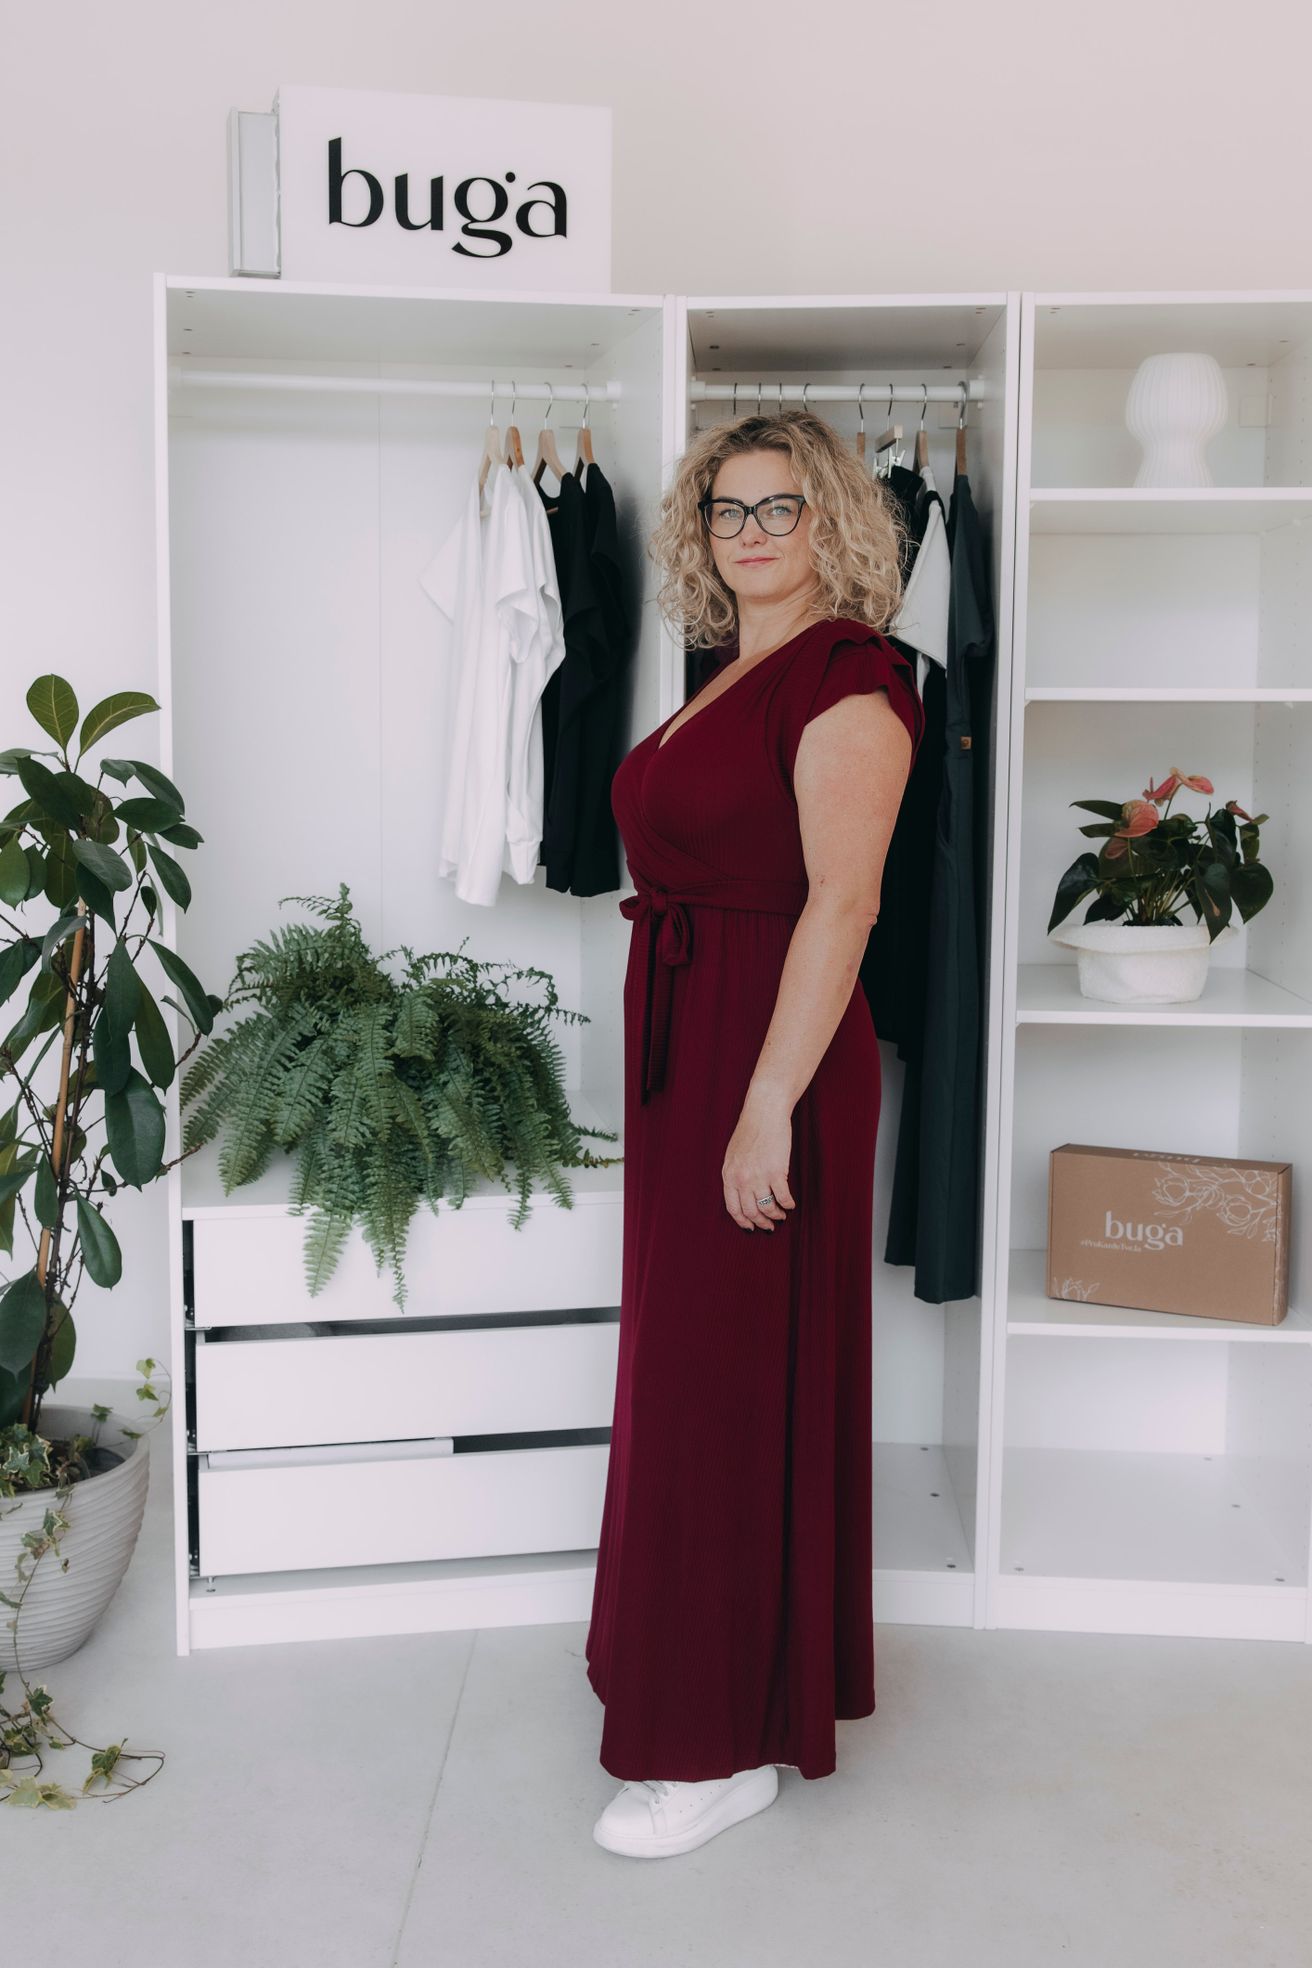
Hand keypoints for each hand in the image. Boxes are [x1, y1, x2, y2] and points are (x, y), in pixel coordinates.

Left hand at [722, 1091, 796, 1231]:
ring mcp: (758, 1176)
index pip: (733, 1208)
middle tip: (770, 1226)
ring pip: (768, 1208)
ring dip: (776, 1215)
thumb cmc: (750, 1131)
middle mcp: (741, 1179)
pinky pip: (783, 1197)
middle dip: (762, 1223)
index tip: (751, 1227)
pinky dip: (788, 1204)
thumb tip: (741, 1194)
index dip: (743, 1221)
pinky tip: (790, 1204)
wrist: (764, 1113)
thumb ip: (735, 1174)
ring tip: (781, 1215)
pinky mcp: (776, 1172)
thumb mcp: (733, 1154)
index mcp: (728, 1175)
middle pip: (751, 1212)